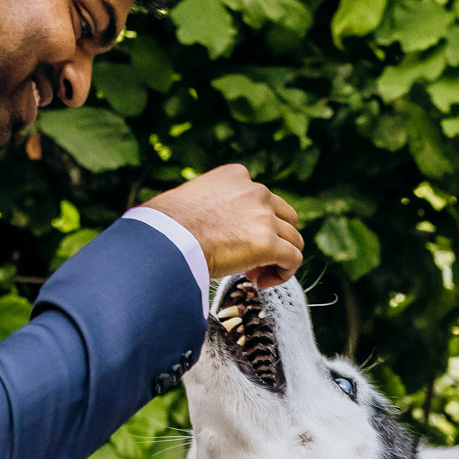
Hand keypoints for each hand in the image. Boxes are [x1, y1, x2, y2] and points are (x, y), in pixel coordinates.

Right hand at [140, 164, 302, 286]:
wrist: (164, 239)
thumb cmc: (165, 225)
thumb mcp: (189, 199)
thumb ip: (209, 204)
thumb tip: (204, 223)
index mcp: (236, 175)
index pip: (261, 198)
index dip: (255, 223)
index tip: (236, 241)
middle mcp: (255, 191)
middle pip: (284, 217)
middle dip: (272, 239)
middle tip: (249, 260)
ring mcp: (264, 216)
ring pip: (293, 239)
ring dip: (277, 258)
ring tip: (253, 274)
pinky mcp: (268, 243)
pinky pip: (293, 259)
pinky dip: (284, 273)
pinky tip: (262, 282)